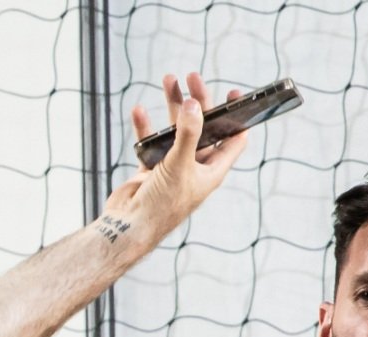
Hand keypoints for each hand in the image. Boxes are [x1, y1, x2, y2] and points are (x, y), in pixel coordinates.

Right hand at [102, 72, 248, 236]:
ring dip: (172, 106)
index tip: (235, 93)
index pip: (234, 139)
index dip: (237, 116)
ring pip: (176, 129)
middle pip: (204, 127)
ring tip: (168, 80)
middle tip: (192, 77)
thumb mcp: (180, 165)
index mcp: (211, 170)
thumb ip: (188, 134)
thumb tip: (194, 104)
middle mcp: (195, 167)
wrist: (129, 227)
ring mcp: (173, 166)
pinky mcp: (151, 168)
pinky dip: (146, 126)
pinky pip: (151, 141)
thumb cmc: (162, 205)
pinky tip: (139, 111)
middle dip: (199, 101)